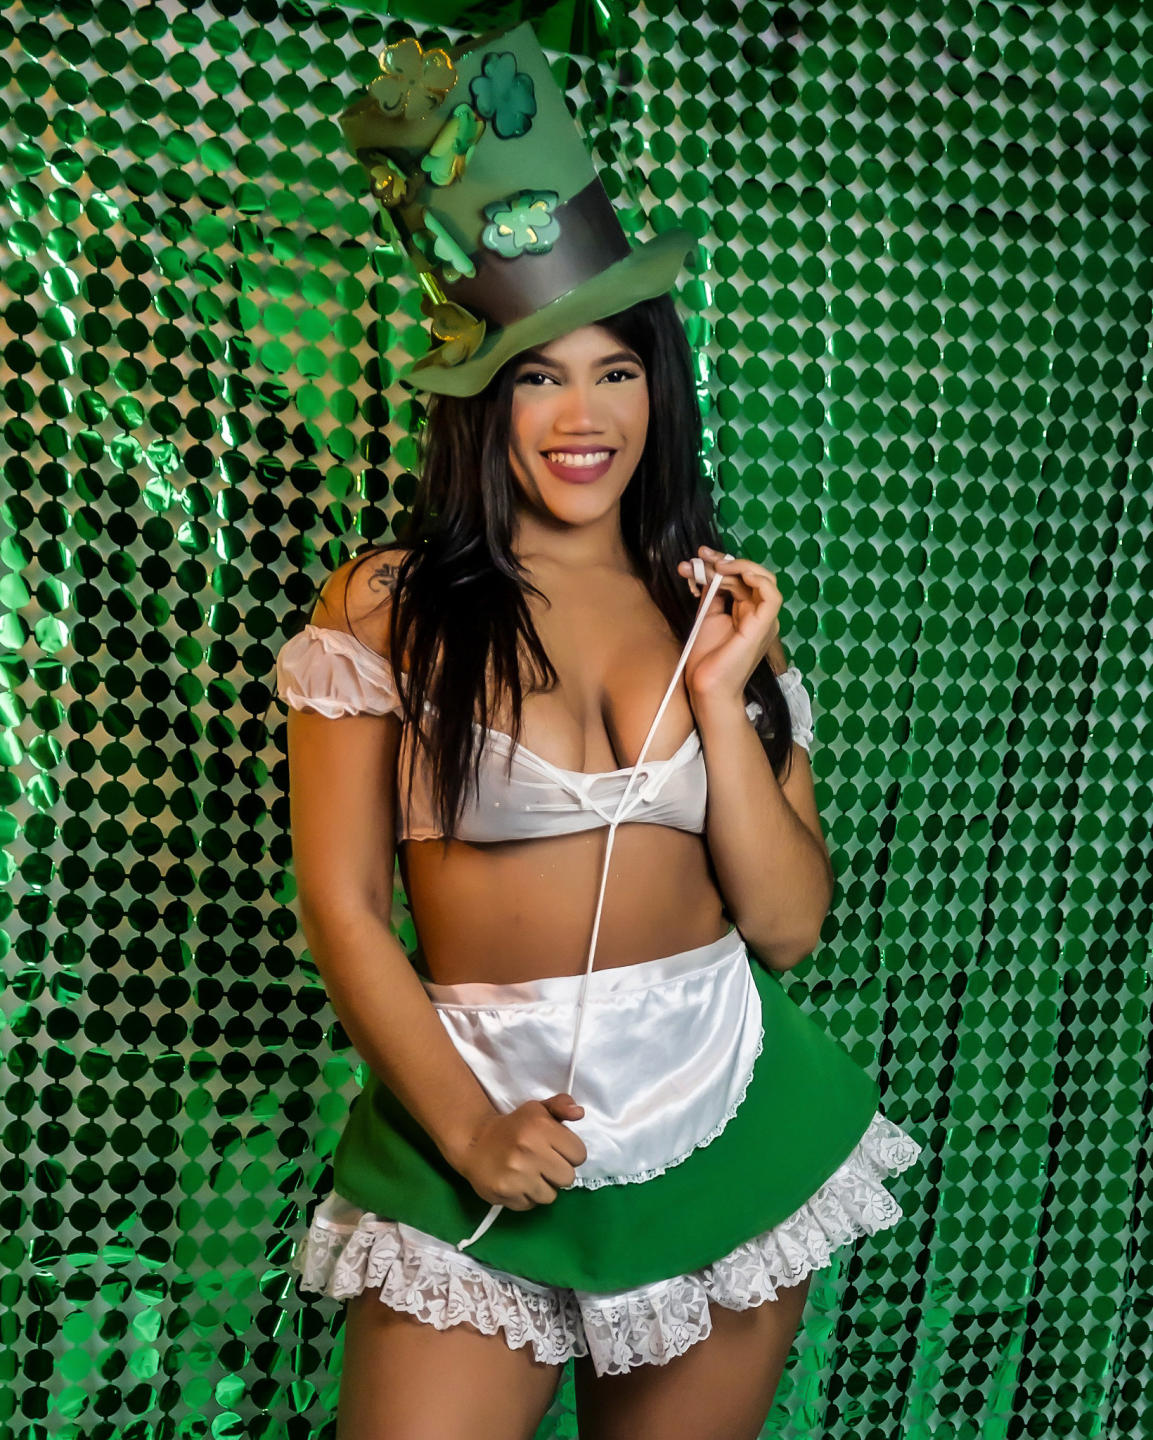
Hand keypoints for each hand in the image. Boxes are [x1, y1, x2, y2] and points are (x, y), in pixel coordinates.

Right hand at [450, 1093, 588, 1210]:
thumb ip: (561, 1106)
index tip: (558, 1150)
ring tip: (530, 1174)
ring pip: (551, 1196)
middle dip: (558, 1172)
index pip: (579, 1154)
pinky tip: (517, 1183)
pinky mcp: (504, 1193)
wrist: (475, 1141)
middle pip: (568, 1178)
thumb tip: (579, 1112)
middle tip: (544, 1164)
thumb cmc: (513, 1126)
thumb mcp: (537, 1110)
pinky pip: (531, 1205)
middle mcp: (529, 1150)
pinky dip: (526, 1197)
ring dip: (543, 1187)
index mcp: (540, 1126)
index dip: (570, 1153)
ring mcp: (516, 1174)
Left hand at [676, 546, 782, 704]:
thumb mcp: (708, 616)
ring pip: (762, 580)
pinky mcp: (764, 627)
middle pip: (752, 575)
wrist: (706, 687)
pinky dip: (757, 580)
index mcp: (749, 612)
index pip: (743, 578)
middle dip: (724, 561)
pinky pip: (771, 597)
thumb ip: (713, 594)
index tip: (698, 556)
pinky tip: (736, 573)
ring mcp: (764, 621)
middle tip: (700, 557)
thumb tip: (707, 570)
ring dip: (736, 567)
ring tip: (712, 567)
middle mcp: (760, 614)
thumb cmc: (707, 658)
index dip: (722, 563)